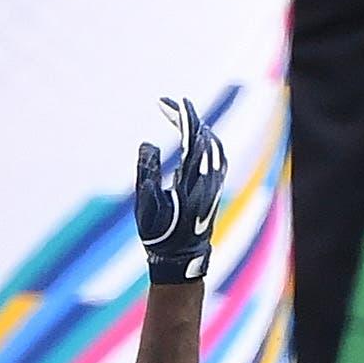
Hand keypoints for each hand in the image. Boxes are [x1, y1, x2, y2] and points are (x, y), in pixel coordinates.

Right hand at [135, 97, 227, 284]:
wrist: (181, 260)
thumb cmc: (160, 234)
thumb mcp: (146, 203)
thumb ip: (147, 171)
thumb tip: (150, 143)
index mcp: (189, 181)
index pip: (191, 141)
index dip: (183, 119)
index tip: (173, 103)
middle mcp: (206, 181)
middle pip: (202, 139)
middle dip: (187, 118)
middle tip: (171, 105)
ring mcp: (214, 186)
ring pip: (213, 147)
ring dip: (199, 128)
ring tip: (184, 117)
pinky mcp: (215, 191)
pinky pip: (217, 158)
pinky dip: (208, 143)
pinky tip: (203, 140)